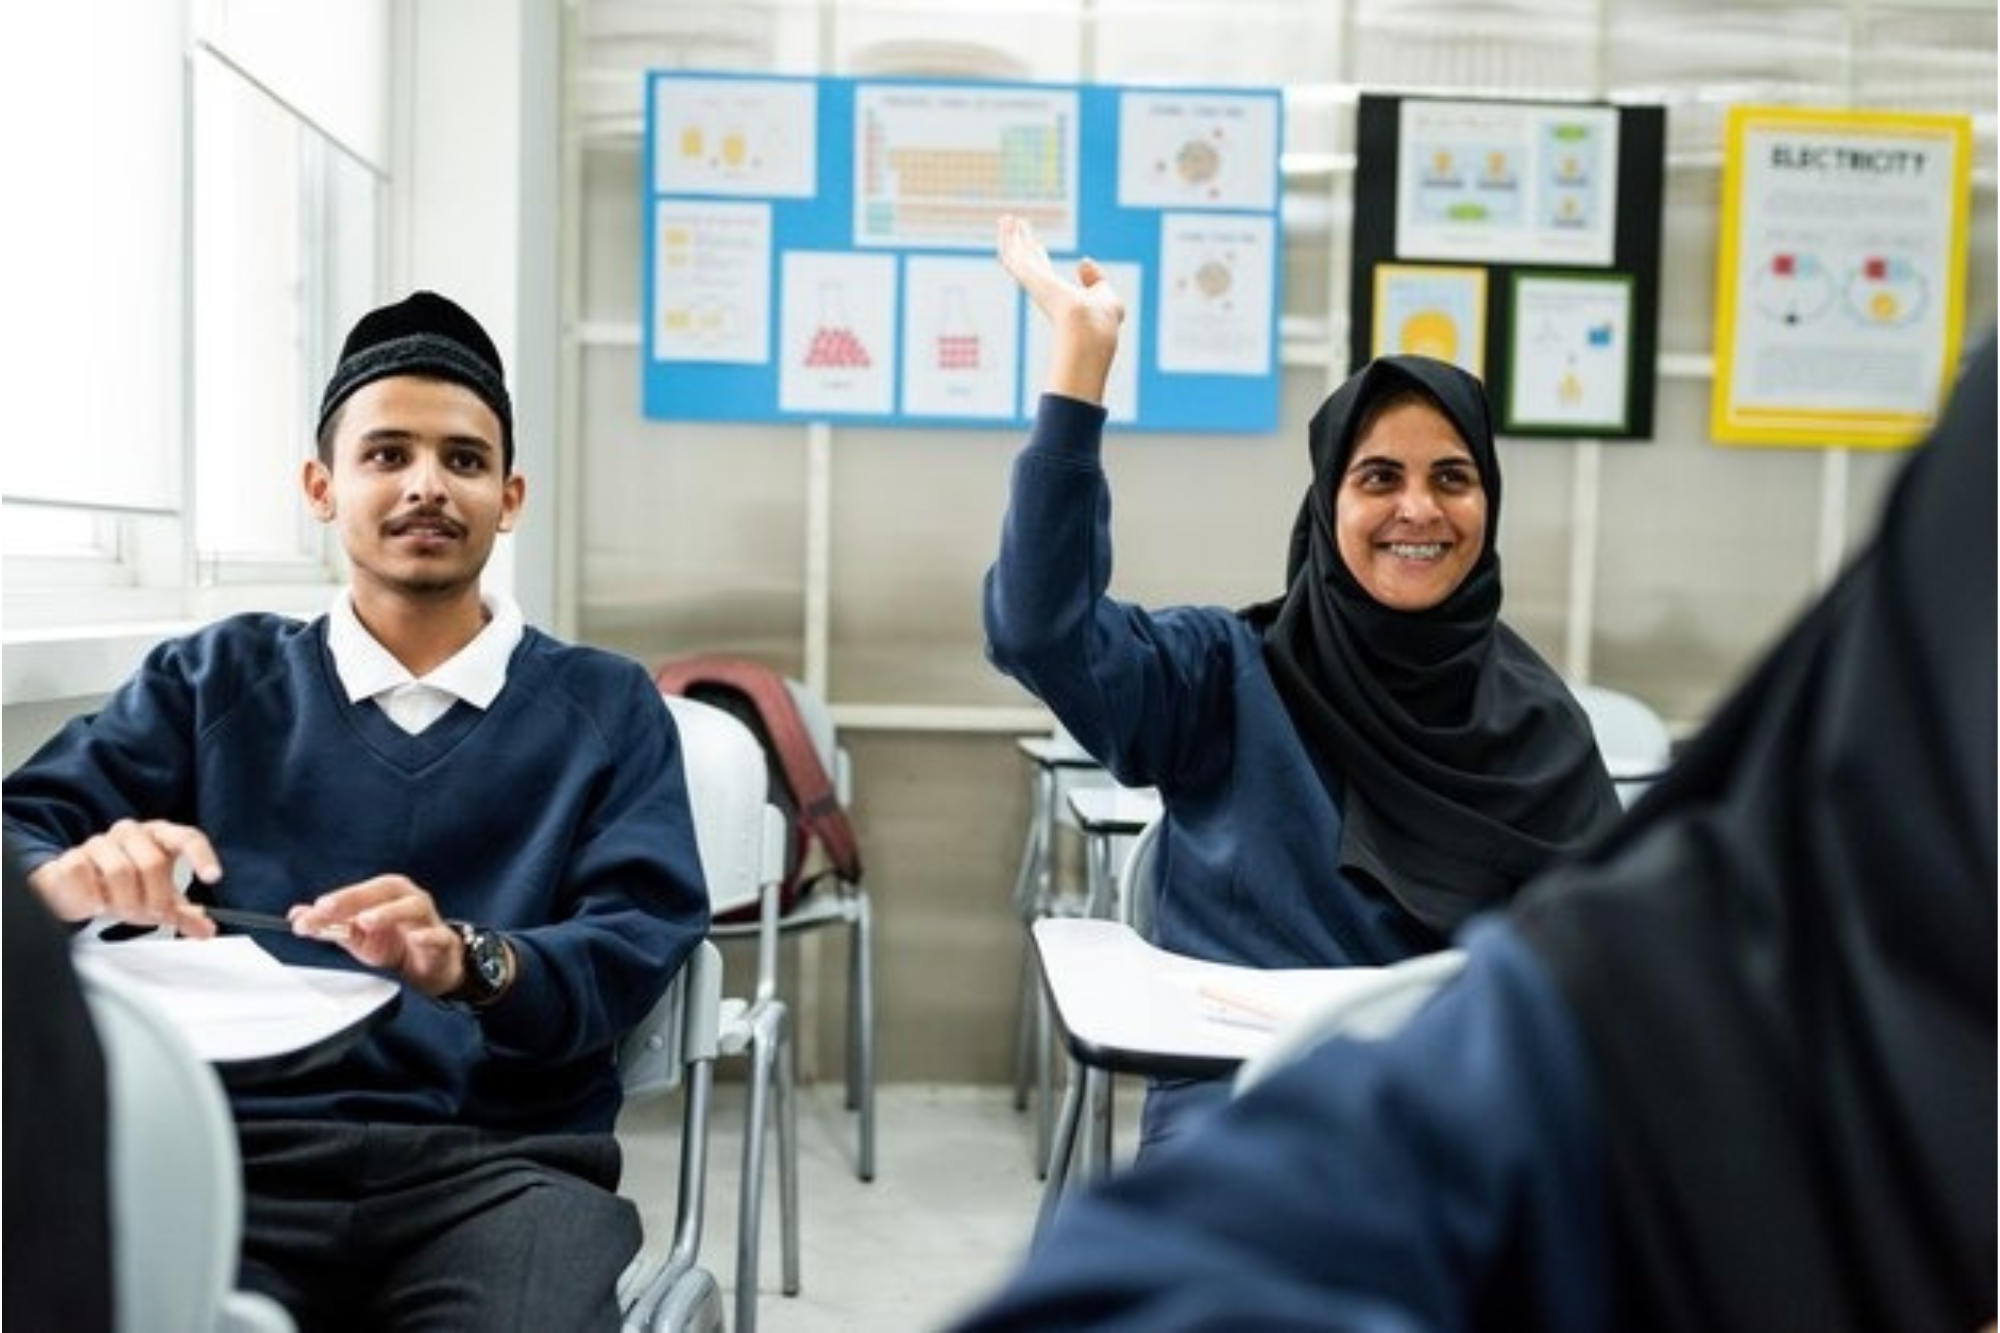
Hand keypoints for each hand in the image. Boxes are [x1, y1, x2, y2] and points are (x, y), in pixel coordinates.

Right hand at [25, 819, 219, 937]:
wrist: (78, 890)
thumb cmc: (125, 888)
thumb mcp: (158, 900)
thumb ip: (184, 914)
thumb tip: (207, 929)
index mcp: (160, 836)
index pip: (187, 838)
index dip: (201, 856)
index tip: (213, 877)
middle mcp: (132, 833)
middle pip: (152, 862)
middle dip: (156, 897)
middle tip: (154, 914)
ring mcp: (100, 842)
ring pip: (119, 870)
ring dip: (124, 901)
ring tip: (122, 909)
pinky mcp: (72, 857)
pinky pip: (83, 873)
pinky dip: (92, 897)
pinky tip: (95, 903)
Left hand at [288, 875, 467, 997]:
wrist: (429, 965)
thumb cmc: (394, 943)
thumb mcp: (357, 936)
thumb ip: (330, 925)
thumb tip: (297, 916)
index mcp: (386, 893)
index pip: (357, 892)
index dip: (333, 901)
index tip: (310, 913)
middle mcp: (407, 898)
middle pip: (384, 890)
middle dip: (354, 898)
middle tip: (327, 909)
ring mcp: (427, 918)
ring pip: (411, 907)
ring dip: (388, 913)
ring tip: (366, 922)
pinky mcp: (442, 940)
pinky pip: (438, 935)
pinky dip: (427, 936)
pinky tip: (415, 938)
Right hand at [996, 213, 1123, 404]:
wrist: (1090, 328)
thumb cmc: (1101, 320)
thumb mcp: (1105, 296)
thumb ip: (1096, 280)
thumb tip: (1082, 261)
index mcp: (1059, 297)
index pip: (1045, 272)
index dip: (1040, 256)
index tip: (1035, 243)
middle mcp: (1043, 291)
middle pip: (1028, 262)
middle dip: (1021, 244)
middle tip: (1013, 226)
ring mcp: (1034, 284)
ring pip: (1016, 257)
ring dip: (1010, 237)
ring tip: (1006, 218)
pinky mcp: (1028, 276)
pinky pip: (1014, 254)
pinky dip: (1009, 238)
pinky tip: (1007, 222)